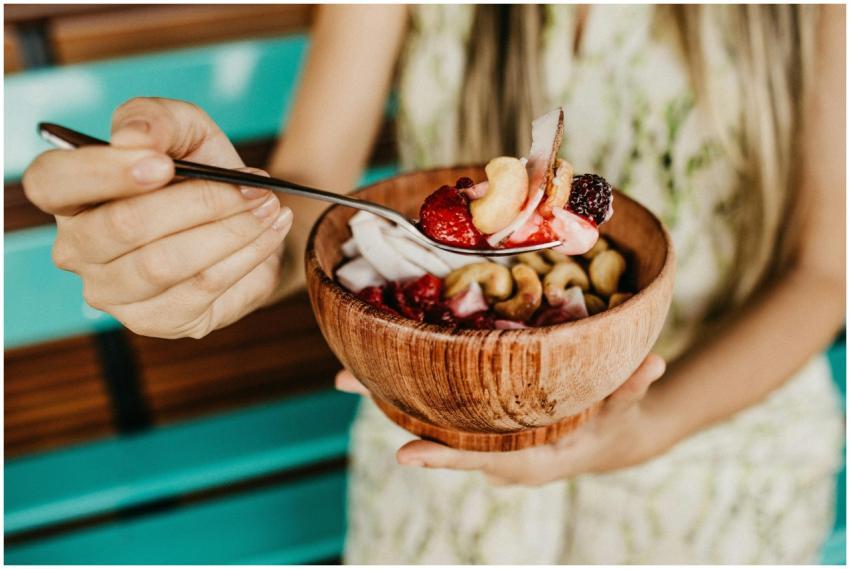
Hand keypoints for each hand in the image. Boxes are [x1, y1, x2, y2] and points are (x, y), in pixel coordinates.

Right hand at [23, 97, 292, 338]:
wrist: (247, 218)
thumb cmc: (201, 171)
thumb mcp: (185, 129)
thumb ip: (156, 119)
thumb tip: (133, 138)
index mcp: (68, 194)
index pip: (51, 183)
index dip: (103, 172)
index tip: (163, 164)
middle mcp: (77, 249)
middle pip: (124, 227)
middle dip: (200, 201)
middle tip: (254, 186)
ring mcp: (113, 292)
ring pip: (166, 263)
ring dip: (231, 230)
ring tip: (268, 206)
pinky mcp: (157, 321)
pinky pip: (202, 288)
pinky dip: (246, 256)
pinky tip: (269, 233)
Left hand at [336, 354, 672, 485]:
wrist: (608, 441)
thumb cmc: (614, 425)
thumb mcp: (625, 410)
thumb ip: (633, 388)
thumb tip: (652, 362)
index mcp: (528, 458)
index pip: (481, 460)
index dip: (444, 458)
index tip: (403, 456)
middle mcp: (496, 452)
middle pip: (436, 434)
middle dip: (390, 408)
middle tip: (343, 381)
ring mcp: (483, 437)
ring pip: (429, 418)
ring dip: (388, 394)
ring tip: (345, 371)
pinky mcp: (479, 420)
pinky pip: (440, 407)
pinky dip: (410, 388)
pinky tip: (381, 363)